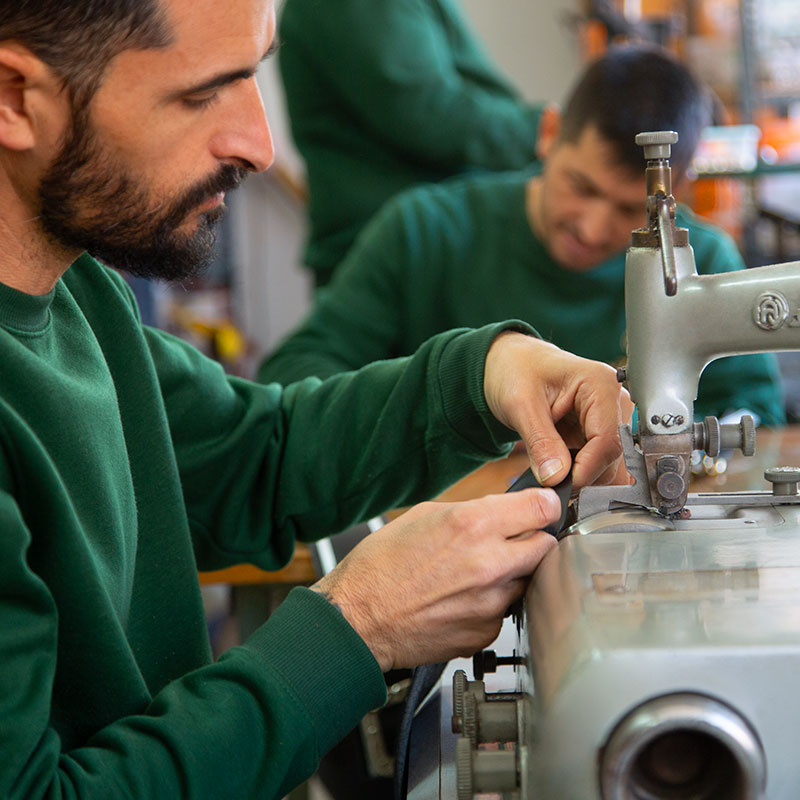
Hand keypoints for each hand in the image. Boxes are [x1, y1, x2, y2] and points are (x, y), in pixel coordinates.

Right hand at [311, 488, 559, 670]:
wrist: (357, 619)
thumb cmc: (380, 566)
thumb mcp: (423, 515)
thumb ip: (472, 511)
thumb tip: (503, 511)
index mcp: (473, 525)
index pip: (542, 508)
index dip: (543, 505)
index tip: (541, 507)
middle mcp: (489, 564)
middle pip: (546, 545)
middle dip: (533, 539)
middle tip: (513, 539)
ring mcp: (491, 603)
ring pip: (528, 579)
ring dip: (513, 573)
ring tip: (477, 572)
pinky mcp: (486, 632)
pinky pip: (506, 609)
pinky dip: (493, 602)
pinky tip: (464, 598)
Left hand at [483, 333, 632, 487]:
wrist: (512, 365)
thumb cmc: (517, 370)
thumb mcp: (521, 405)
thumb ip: (540, 442)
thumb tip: (556, 477)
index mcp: (601, 384)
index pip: (608, 440)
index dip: (586, 469)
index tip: (561, 484)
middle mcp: (614, 401)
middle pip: (614, 456)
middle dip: (584, 476)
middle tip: (551, 481)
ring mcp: (610, 418)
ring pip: (610, 465)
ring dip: (583, 476)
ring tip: (552, 471)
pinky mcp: (600, 432)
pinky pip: (599, 464)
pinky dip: (580, 473)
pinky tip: (559, 468)